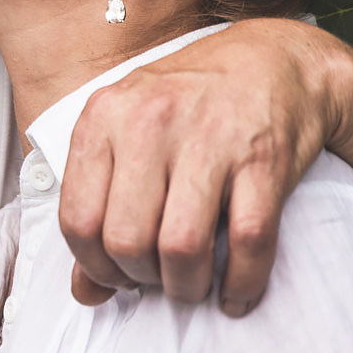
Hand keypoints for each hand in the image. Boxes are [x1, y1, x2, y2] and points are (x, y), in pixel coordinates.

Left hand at [56, 19, 352, 315]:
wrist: (275, 60)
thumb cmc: (189, 104)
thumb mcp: (127, 134)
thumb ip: (97, 204)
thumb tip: (85, 292)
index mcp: (104, 116)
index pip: (77, 220)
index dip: (95, 266)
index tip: (117, 274)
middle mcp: (150, 123)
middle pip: (126, 241)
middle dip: (142, 279)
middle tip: (158, 278)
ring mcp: (209, 139)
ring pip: (181, 249)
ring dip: (188, 287)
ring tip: (194, 284)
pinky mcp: (263, 159)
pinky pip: (247, 243)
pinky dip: (242, 283)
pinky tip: (236, 292)